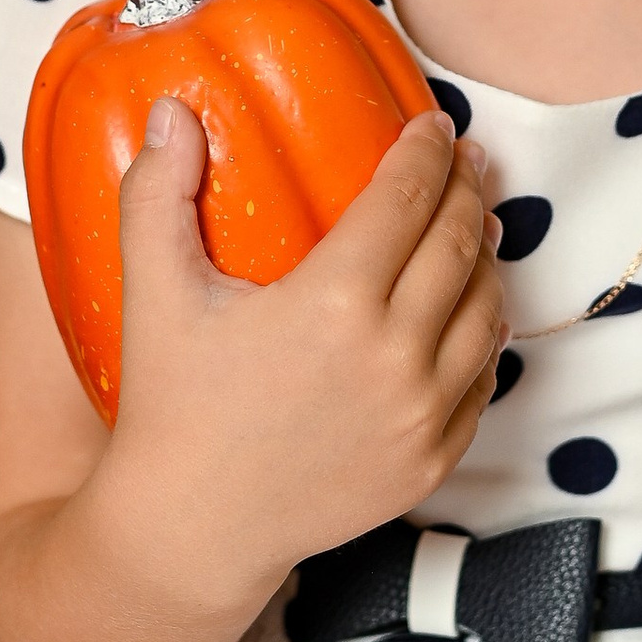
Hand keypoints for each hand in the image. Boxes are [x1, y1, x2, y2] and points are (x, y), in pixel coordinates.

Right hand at [101, 98, 504, 601]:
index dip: (427, 151)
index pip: (407, 198)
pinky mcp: (432, 459)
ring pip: (485, 309)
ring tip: (472, 224)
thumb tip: (169, 110)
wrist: (193, 531)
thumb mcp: (156, 293)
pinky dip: (484, 332)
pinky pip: (482, 379)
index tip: (433, 125)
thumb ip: (157, 193)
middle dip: (465, 190)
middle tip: (463, 160)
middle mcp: (392, 356)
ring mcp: (420, 414)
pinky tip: (473, 307)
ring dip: (484, 256)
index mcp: (333, 303)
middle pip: (458, 244)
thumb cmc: (173, 407)